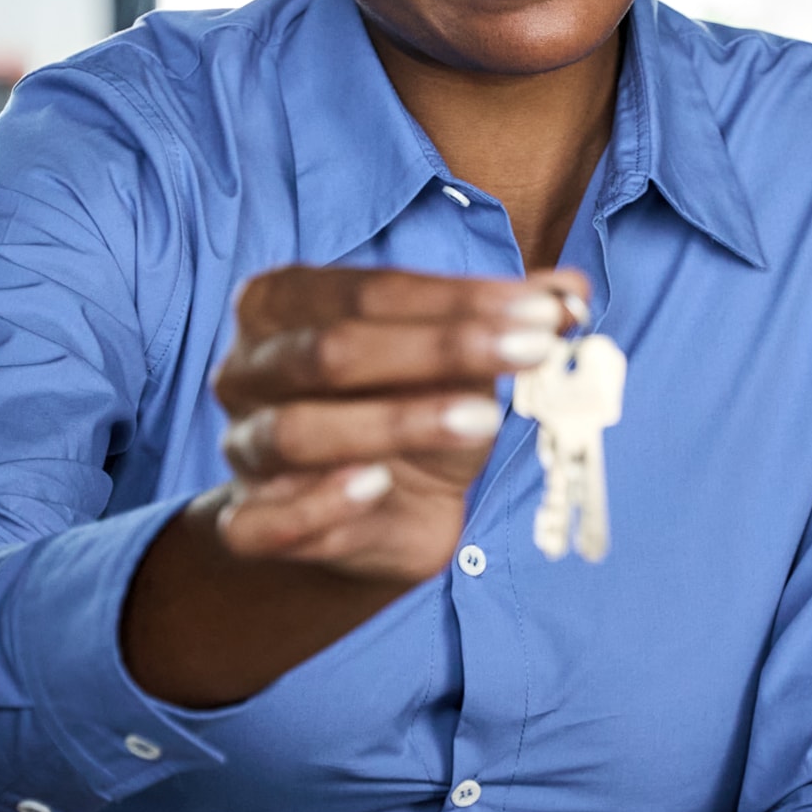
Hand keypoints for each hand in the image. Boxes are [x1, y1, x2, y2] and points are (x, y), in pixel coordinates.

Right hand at [207, 264, 589, 584]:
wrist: (375, 517)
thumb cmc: (411, 415)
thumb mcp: (462, 362)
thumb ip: (508, 320)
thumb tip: (571, 289)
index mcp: (284, 304)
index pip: (371, 291)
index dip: (460, 300)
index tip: (545, 311)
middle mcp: (248, 368)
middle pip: (332, 352)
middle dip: (440, 348)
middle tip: (533, 352)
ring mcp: (241, 447)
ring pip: (299, 431)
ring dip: (395, 422)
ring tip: (484, 420)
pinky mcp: (245, 523)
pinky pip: (261, 519)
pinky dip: (317, 502)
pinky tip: (374, 485)